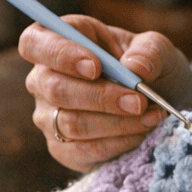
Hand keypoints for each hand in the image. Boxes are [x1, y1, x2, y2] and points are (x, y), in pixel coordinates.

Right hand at [18, 15, 191, 170]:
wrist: (155, 104)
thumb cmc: (148, 67)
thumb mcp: (156, 49)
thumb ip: (149, 52)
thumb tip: (135, 69)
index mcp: (58, 40)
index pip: (35, 43)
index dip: (59, 54)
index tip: (95, 67)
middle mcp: (43, 79)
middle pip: (54, 88)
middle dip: (101, 97)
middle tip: (138, 101)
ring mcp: (48, 116)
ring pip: (70, 123)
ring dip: (116, 122)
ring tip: (149, 116)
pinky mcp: (61, 148)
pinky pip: (83, 150)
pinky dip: (117, 143)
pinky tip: (141, 133)